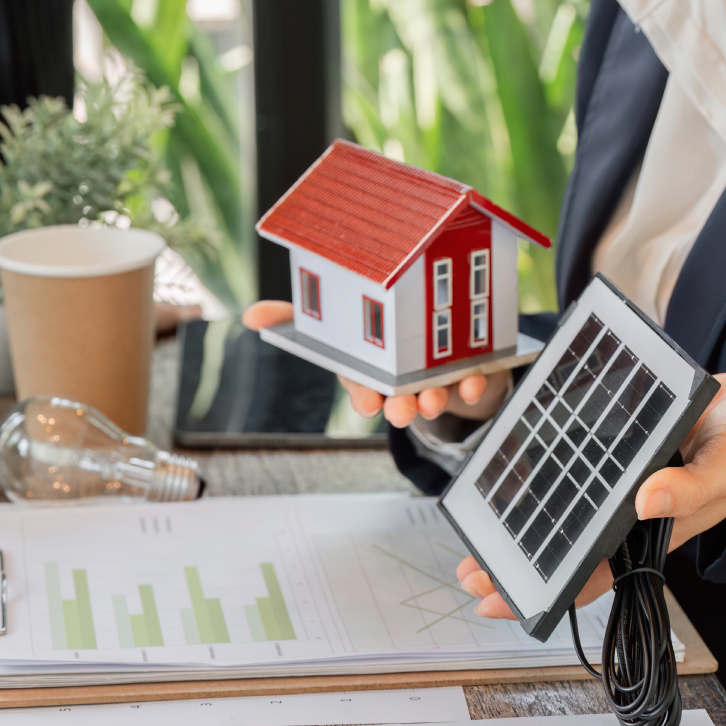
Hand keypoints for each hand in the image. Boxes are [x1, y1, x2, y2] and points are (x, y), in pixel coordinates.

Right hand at [242, 300, 510, 426]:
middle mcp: (402, 382)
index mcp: (371, 371)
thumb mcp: (338, 328)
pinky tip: (474, 382)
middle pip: (399, 398)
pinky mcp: (469, 376)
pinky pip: (473, 385)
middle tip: (403, 410)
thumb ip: (298, 318)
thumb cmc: (383, 339)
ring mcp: (435, 382)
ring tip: (436, 398)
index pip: (362, 387)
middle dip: (401, 407)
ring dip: (434, 400)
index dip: (364, 396)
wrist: (437, 353)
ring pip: (434, 396)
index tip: (368, 403)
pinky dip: (474, 386)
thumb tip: (251, 315)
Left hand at [459, 372, 725, 618]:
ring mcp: (622, 482)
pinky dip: (544, 467)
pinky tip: (512, 467)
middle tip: (469, 570)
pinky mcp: (619, 449)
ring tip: (477, 529)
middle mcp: (630, 512)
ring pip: (563, 508)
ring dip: (521, 518)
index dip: (546, 592)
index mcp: (652, 530)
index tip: (500, 601)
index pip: (592, 573)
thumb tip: (647, 499)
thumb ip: (691, 488)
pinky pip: (575, 462)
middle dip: (517, 563)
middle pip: (565, 546)